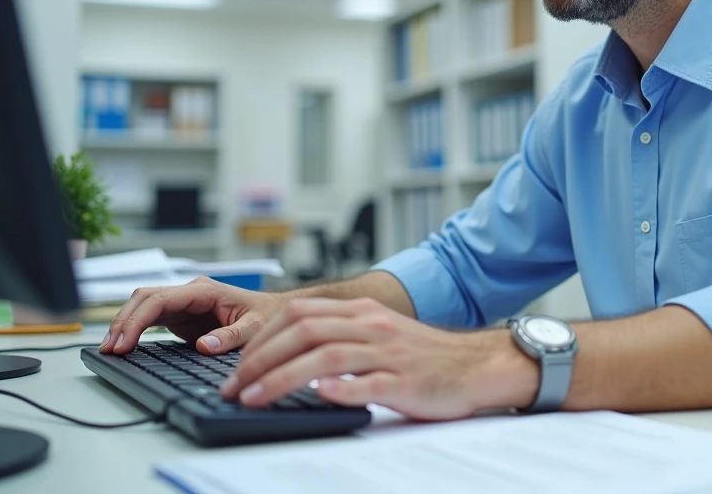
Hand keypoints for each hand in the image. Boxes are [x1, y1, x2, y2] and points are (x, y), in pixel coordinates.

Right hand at [101, 276, 286, 354]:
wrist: (274, 313)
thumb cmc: (266, 315)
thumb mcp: (255, 327)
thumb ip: (231, 336)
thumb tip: (204, 345)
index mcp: (204, 291)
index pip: (160, 299)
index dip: (137, 320)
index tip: (124, 342)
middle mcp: (189, 293)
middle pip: (144, 298)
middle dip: (123, 321)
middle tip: (109, 349)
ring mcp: (183, 304)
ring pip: (142, 306)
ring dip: (124, 324)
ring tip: (109, 350)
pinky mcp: (180, 316)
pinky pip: (150, 318)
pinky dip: (134, 330)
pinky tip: (123, 346)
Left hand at [221, 297, 538, 419]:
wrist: (477, 365)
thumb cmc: (425, 358)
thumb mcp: (379, 336)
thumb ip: (340, 340)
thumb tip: (290, 357)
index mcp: (363, 313)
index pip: (299, 314)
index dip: (262, 338)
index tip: (237, 364)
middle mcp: (372, 327)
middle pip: (305, 331)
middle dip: (260, 358)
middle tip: (233, 385)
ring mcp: (389, 353)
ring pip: (327, 356)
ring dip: (282, 377)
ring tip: (253, 397)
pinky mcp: (405, 382)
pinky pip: (368, 383)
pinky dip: (339, 388)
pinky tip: (317, 395)